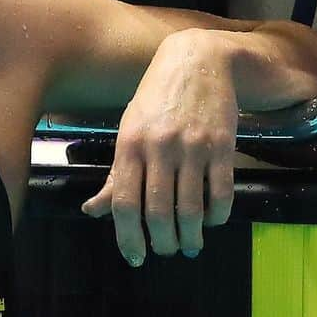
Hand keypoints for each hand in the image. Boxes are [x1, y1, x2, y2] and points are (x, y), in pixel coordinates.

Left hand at [81, 30, 237, 264]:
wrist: (198, 59)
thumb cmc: (157, 99)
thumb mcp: (129, 130)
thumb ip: (115, 175)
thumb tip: (92, 211)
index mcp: (130, 145)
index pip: (125, 203)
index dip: (128, 237)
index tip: (134, 257)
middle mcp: (160, 148)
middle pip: (160, 212)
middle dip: (163, 242)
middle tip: (166, 251)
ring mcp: (193, 147)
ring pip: (191, 209)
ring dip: (191, 236)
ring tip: (189, 245)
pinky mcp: (223, 145)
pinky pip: (221, 193)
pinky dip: (217, 215)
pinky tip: (212, 221)